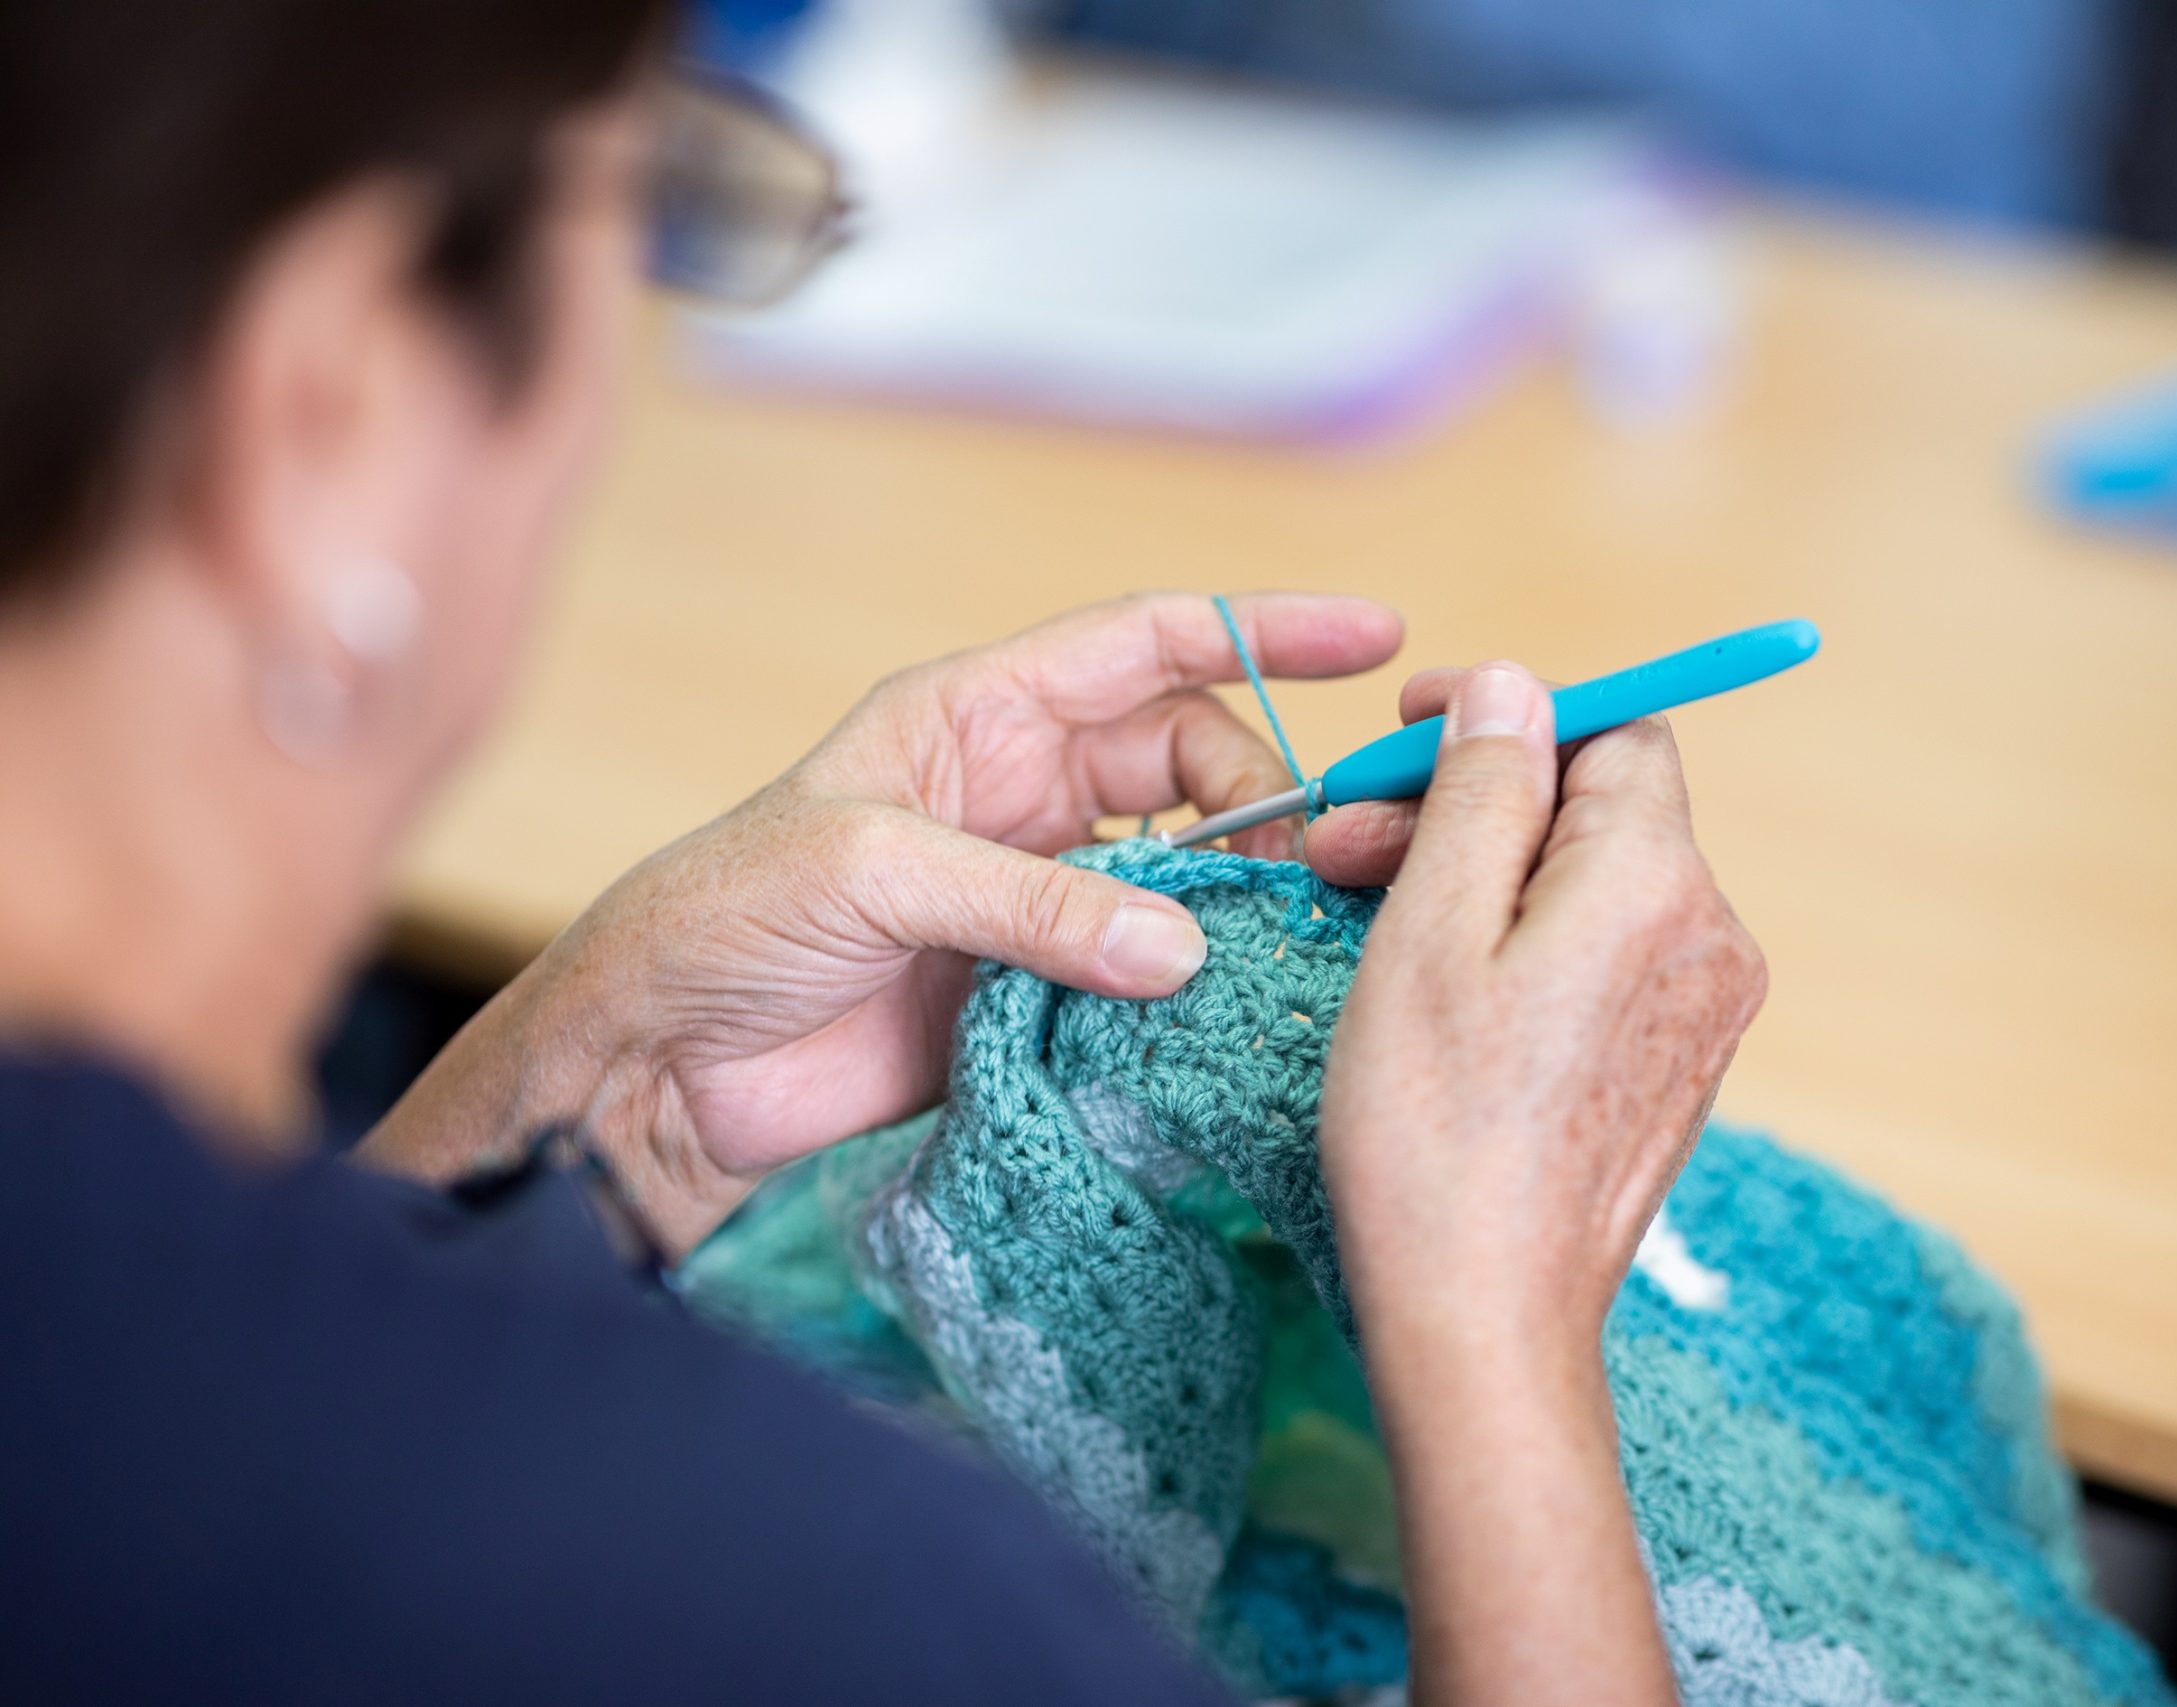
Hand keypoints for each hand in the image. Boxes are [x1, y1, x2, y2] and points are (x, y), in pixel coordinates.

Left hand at [368, 592, 1400, 1253]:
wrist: (654, 1070)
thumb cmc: (722, 919)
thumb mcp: (869, 872)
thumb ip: (1030, 901)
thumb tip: (1184, 948)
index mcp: (977, 717)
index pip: (1148, 643)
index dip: (1262, 629)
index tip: (1377, 636)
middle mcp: (1020, 795)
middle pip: (1192, 761)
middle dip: (1264, 793)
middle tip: (1313, 863)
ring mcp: (1034, 897)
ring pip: (1184, 872)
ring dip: (1239, 896)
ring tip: (1293, 936)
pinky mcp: (1035, 995)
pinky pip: (1147, 975)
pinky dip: (1198, 987)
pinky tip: (1239, 1009)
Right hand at [1319, 660, 1765, 1356]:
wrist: (1487, 1316)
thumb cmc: (1437, 1130)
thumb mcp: (1431, 930)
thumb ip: (1483, 789)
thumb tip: (1515, 687)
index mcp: (1657, 882)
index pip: (1613, 730)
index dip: (1510, 714)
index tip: (1406, 732)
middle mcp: (1709, 935)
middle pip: (1596, 809)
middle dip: (1469, 804)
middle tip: (1341, 844)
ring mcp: (1703, 1010)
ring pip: (1592, 884)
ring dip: (1483, 874)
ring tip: (1366, 915)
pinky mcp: (1676, 1067)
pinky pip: (1603, 956)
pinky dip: (1522, 941)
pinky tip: (1434, 982)